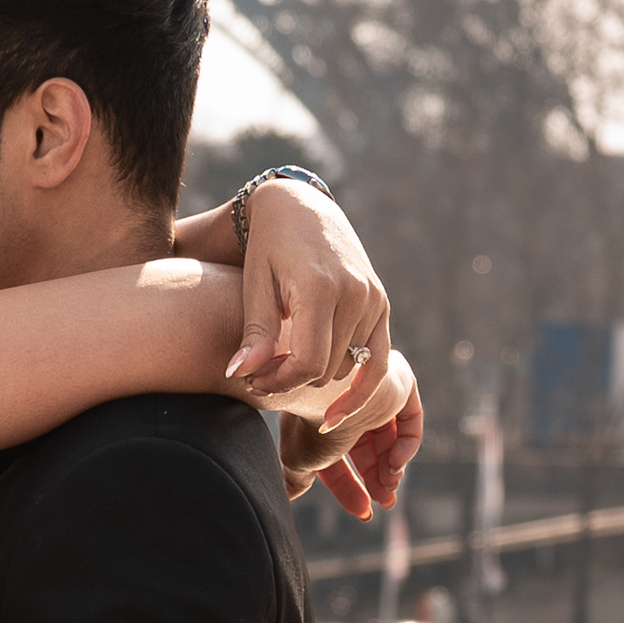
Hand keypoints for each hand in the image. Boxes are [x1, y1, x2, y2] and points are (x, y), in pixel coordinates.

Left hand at [227, 174, 388, 417]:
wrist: (301, 209)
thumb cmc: (268, 247)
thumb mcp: (256, 285)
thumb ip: (255, 333)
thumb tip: (241, 375)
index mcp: (321, 287)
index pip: (307, 361)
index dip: (278, 381)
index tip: (252, 380)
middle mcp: (356, 294)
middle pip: (326, 369)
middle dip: (291, 379)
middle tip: (261, 376)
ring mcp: (375, 300)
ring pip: (348, 369)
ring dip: (317, 376)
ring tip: (284, 367)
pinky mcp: (382, 305)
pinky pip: (379, 362)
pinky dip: (359, 389)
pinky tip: (335, 413)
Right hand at [281, 351, 420, 518]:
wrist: (325, 394)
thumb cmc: (309, 426)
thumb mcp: (300, 460)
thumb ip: (296, 478)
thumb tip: (286, 496)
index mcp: (320, 419)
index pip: (338, 457)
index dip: (349, 486)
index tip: (364, 512)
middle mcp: (348, 404)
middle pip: (368, 450)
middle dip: (376, 480)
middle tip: (384, 502)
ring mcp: (374, 392)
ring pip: (391, 439)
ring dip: (391, 469)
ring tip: (388, 486)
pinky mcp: (399, 383)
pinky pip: (410, 419)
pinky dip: (407, 446)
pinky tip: (394, 463)